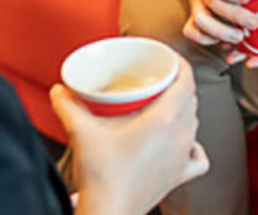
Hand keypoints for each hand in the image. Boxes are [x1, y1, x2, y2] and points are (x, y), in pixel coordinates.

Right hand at [50, 57, 208, 214]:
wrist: (108, 214)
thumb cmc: (100, 178)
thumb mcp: (82, 134)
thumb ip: (68, 107)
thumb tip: (59, 90)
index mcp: (165, 119)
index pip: (187, 79)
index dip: (180, 63)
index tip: (168, 58)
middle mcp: (181, 135)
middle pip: (191, 97)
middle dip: (178, 84)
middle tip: (159, 79)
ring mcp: (183, 155)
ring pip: (194, 121)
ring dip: (184, 109)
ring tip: (165, 105)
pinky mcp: (181, 174)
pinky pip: (198, 154)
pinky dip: (194, 144)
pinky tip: (182, 141)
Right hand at [171, 0, 256, 47]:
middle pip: (212, 3)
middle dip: (234, 15)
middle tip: (253, 23)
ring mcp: (195, 2)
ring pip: (200, 20)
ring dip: (220, 31)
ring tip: (239, 37)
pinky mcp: (192, 15)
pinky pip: (191, 30)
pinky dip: (205, 38)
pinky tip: (221, 41)